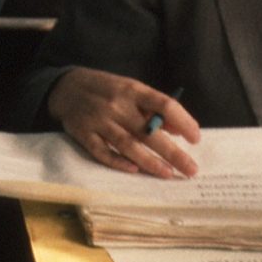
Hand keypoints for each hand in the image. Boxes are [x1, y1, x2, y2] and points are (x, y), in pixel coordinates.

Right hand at [46, 68, 201, 177]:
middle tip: (191, 169)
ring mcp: (98, 120)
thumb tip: (181, 130)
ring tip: (168, 174)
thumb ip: (154, 108)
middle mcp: (116, 105)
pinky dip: (118, 162)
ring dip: (150, 162)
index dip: (183, 122)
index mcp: (132, 90)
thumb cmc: (106, 89)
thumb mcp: (131, 90)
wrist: (65, 87)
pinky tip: (134, 171)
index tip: (195, 139)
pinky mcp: (83, 134)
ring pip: (127, 145)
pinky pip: (102, 151)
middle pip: (149, 131)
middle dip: (173, 152)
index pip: (164, 105)